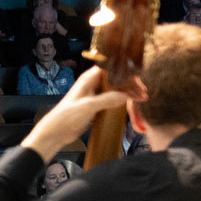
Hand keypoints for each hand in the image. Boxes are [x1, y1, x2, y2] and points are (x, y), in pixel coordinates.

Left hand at [23, 66, 138, 159]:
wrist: (56, 132)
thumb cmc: (67, 116)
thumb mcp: (88, 106)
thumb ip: (107, 99)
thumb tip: (126, 95)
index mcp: (89, 78)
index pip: (112, 68)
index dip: (126, 72)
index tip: (138, 81)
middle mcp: (94, 83)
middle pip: (117, 77)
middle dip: (131, 84)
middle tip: (144, 93)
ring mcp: (96, 93)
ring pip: (117, 88)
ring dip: (130, 92)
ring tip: (142, 99)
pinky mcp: (98, 104)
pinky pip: (114, 98)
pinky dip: (125, 100)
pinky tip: (133, 104)